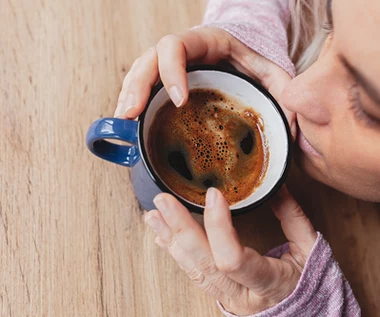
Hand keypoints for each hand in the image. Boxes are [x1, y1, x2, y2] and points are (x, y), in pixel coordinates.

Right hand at [114, 27, 295, 138]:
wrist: (245, 55)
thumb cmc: (255, 62)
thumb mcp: (273, 72)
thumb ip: (283, 92)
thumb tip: (293, 129)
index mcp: (206, 42)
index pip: (176, 46)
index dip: (171, 70)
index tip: (179, 100)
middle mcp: (182, 51)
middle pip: (148, 60)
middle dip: (136, 87)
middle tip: (130, 114)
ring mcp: (171, 66)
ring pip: (140, 73)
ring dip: (128, 96)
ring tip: (123, 122)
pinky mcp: (166, 81)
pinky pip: (143, 87)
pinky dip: (133, 103)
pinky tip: (129, 122)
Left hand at [145, 186, 316, 314]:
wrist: (305, 315)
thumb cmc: (309, 284)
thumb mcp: (310, 250)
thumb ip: (292, 217)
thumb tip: (275, 187)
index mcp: (267, 282)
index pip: (232, 258)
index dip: (218, 226)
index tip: (213, 194)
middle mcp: (239, 293)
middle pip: (203, 263)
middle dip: (180, 229)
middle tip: (164, 202)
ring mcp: (225, 295)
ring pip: (192, 269)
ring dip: (170, 239)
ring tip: (154, 215)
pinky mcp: (218, 291)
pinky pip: (192, 273)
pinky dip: (175, 252)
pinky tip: (161, 236)